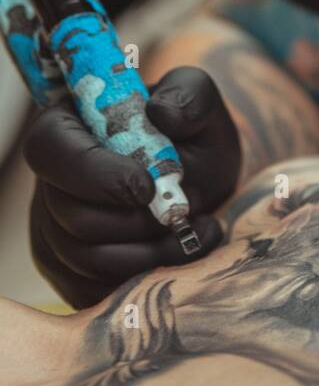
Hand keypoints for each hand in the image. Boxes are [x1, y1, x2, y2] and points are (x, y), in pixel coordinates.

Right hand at [25, 66, 240, 307]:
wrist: (200, 180)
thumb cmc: (191, 135)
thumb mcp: (199, 101)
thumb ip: (187, 95)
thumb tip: (163, 113)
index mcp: (68, 127)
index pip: (52, 150)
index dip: (96, 174)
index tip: (146, 188)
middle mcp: (51, 183)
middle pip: (73, 216)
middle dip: (137, 221)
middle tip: (184, 210)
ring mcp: (55, 231)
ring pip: (88, 259)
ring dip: (151, 251)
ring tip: (197, 227)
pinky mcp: (72, 273)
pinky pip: (99, 291)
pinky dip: (147, 276)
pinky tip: (183, 251)